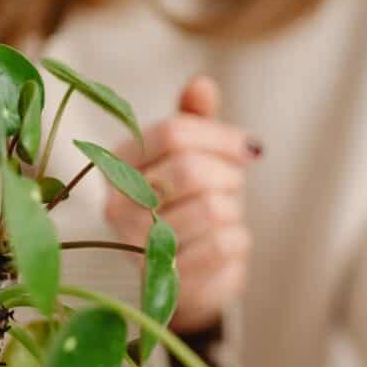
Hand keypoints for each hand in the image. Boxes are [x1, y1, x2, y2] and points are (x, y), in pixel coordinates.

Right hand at [106, 76, 261, 331]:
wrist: (187, 277)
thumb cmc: (190, 204)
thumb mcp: (193, 156)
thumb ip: (196, 121)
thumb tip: (202, 84)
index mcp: (119, 163)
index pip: (173, 132)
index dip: (221, 136)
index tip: (249, 148)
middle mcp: (118, 206)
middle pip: (190, 171)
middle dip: (228, 176)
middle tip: (232, 186)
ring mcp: (138, 248)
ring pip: (212, 210)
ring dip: (233, 210)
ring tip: (223, 215)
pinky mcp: (168, 282)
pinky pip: (223, 245)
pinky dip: (238, 239)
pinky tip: (225, 243)